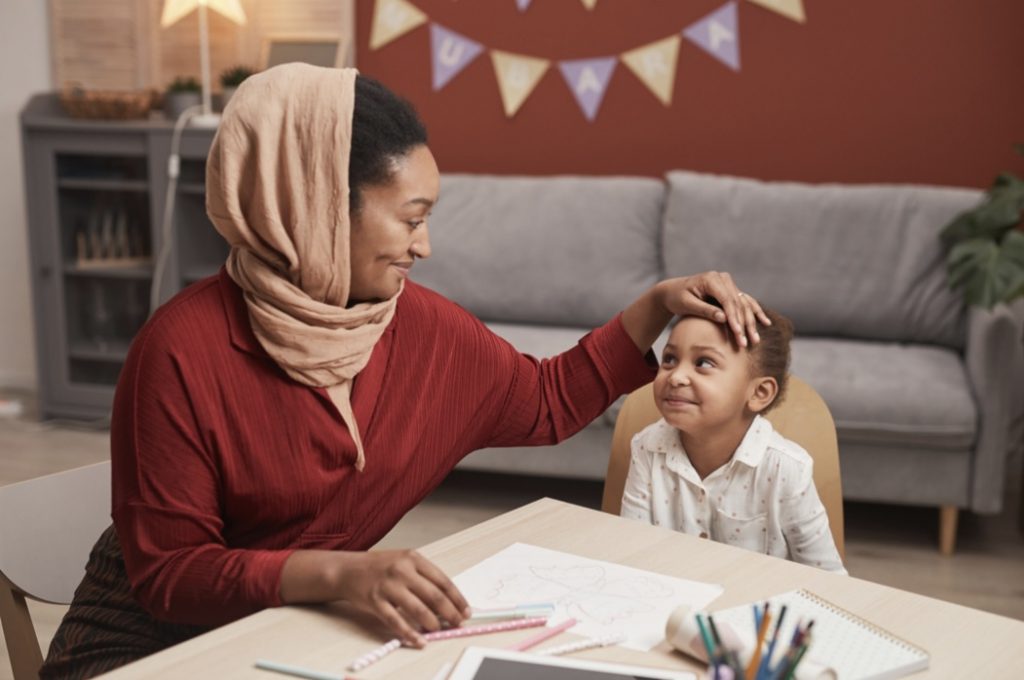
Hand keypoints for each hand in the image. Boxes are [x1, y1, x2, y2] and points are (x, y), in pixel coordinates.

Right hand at [333, 550, 470, 646]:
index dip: (457, 598)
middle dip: (450, 613)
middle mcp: (402, 570)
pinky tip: (419, 640)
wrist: (348, 569)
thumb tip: (447, 601)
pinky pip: (396, 622)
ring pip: (418, 609)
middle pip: (434, 595)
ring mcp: (388, 586)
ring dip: (432, 623)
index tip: (465, 610)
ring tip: (439, 630)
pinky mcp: (376, 602)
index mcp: (413, 558)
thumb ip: (423, 576)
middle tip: (458, 623)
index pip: (442, 580)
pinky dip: (410, 634)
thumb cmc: (379, 567)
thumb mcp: (404, 561)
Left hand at [657, 271, 769, 346]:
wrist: (673, 291)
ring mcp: (728, 283)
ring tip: (755, 339)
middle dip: (743, 324)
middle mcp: (722, 278)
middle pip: (737, 303)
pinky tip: (765, 322)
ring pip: (743, 304)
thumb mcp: (687, 304)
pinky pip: (745, 302)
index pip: (726, 300)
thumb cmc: (677, 298)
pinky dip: (755, 313)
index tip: (737, 333)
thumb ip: (705, 310)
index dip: (733, 317)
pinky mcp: (730, 290)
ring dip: (751, 322)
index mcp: (711, 279)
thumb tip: (724, 318)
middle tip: (746, 342)